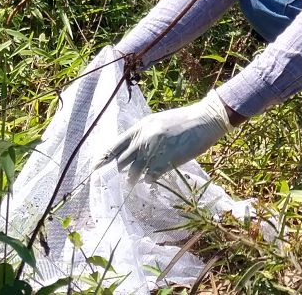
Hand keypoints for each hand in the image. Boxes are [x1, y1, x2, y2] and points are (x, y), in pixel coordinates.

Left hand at [98, 89, 231, 184]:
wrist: (205, 119)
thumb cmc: (184, 120)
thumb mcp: (159, 122)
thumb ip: (144, 133)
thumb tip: (132, 149)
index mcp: (140, 127)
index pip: (115, 145)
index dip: (103, 158)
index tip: (95, 168)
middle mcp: (144, 138)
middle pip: (122, 161)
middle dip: (119, 171)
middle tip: (119, 177)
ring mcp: (154, 150)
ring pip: (135, 172)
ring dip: (134, 178)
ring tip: (135, 181)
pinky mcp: (166, 160)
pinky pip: (151, 176)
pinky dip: (150, 179)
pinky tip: (153, 178)